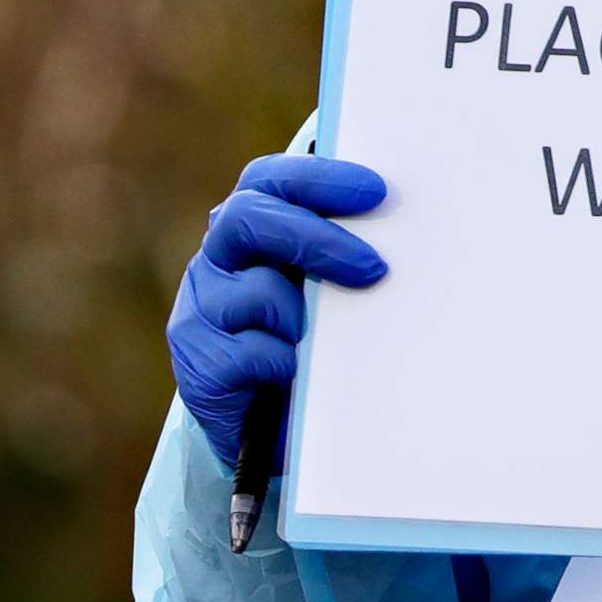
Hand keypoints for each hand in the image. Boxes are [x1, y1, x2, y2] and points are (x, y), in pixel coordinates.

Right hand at [166, 153, 388, 466]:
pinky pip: (248, 352)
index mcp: (246, 227)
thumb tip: (403, 219)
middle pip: (249, 218)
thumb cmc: (307, 336)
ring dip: (302, 317)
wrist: (266, 423)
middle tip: (372, 268)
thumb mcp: (323, 286)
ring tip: (320, 343)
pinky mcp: (197, 362)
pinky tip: (293, 373)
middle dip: (316, 238)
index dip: (318, 178)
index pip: (269, 179)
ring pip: (256, 292)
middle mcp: (215, 261)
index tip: (376, 192)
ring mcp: (198, 309)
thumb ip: (341, 248)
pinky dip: (283, 362)